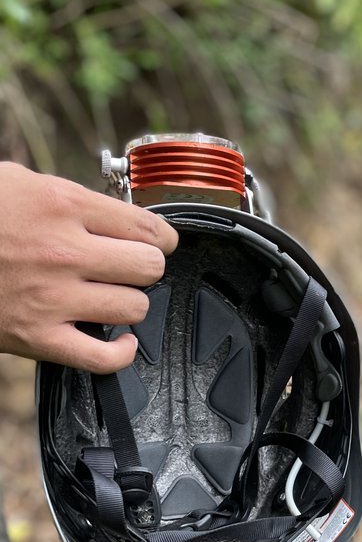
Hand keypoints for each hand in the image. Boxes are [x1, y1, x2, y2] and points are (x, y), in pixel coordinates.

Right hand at [0, 163, 177, 372]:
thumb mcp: (20, 183)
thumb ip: (71, 198)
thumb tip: (114, 213)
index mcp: (62, 206)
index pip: (147, 226)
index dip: (161, 236)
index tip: (159, 241)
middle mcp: (63, 252)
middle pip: (149, 267)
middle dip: (146, 266)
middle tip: (130, 267)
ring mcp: (52, 298)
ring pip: (134, 307)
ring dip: (129, 303)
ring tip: (112, 296)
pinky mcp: (37, 337)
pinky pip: (103, 358)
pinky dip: (120, 353)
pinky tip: (118, 339)